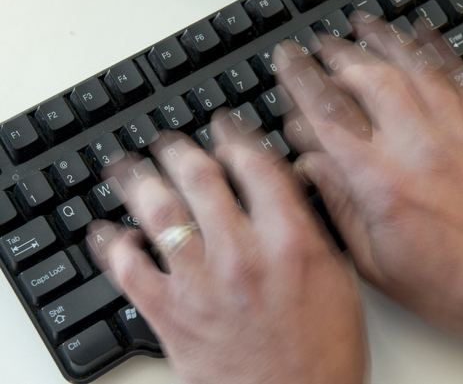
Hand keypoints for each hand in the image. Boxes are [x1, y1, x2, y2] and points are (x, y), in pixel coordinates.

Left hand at [87, 129, 365, 383]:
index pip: (253, 164)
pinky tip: (110, 231)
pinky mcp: (169, 314)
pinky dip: (112, 243)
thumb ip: (311, 227)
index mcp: (289, 241)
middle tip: (170, 142)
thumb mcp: (337, 278)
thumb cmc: (323, 350)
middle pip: (198, 175)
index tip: (222, 127)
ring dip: (138, 180)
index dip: (234, 135)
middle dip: (179, 148)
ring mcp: (200, 282)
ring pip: (156, 209)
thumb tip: (288, 187)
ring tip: (128, 168)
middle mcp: (241, 254)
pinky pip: (127, 268)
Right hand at [276, 21, 462, 367]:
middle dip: (335, 58)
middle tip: (314, 48)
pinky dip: (437, 51)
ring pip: (412, 70)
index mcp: (382, 185)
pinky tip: (421, 35)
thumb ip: (339, 205)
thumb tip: (311, 165)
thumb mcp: (373, 260)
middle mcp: (417, 151)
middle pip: (369, 82)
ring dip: (380, 43)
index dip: (300, 90)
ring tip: (358, 26)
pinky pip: (457, 79)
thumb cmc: (445, 282)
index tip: (285, 74)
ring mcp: (453, 137)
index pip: (328, 120)